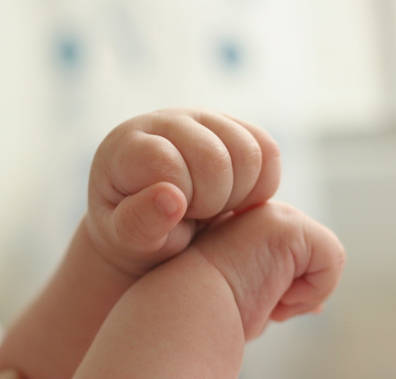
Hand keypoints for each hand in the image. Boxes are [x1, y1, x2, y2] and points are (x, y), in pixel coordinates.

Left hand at [85, 108, 280, 276]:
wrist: (160, 223)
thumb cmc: (137, 235)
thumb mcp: (126, 241)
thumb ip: (139, 224)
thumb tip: (170, 198)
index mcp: (126, 146)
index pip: (167, 163)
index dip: (178, 200)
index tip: (170, 216)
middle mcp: (166, 121)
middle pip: (214, 157)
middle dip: (211, 201)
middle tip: (195, 216)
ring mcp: (204, 120)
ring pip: (249, 151)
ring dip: (238, 194)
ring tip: (213, 209)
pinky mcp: (236, 128)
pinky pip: (268, 151)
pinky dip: (261, 186)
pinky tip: (235, 201)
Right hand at [190, 201, 345, 339]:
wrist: (186, 317)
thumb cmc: (211, 317)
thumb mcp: (251, 301)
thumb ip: (280, 291)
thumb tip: (319, 306)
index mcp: (247, 225)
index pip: (295, 253)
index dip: (291, 286)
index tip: (265, 307)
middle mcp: (260, 211)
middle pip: (313, 255)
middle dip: (297, 290)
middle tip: (263, 305)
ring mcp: (274, 213)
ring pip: (325, 256)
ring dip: (303, 293)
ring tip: (266, 300)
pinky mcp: (289, 225)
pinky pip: (332, 256)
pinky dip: (313, 289)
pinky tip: (275, 296)